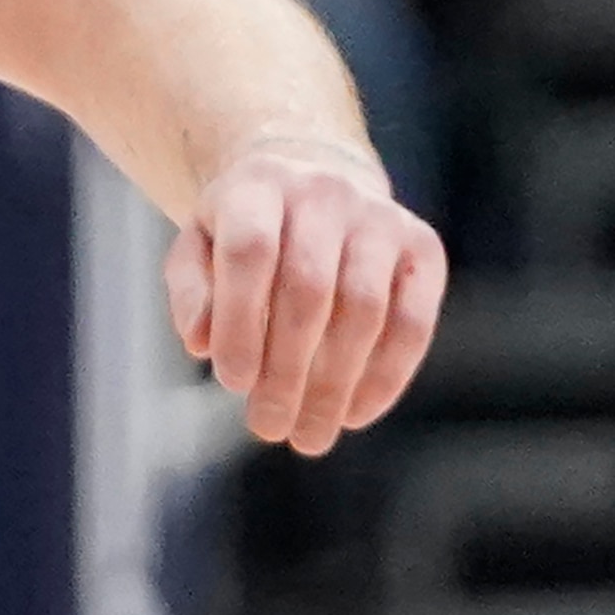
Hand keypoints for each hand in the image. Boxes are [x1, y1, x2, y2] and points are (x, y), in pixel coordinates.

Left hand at [166, 136, 444, 455]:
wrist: (313, 180)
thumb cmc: (244, 231)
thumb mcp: (199, 247)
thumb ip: (191, 291)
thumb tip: (201, 343)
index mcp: (259, 184)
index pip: (251, 252)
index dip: (242, 322)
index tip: (232, 384)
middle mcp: (325, 192)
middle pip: (310, 289)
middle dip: (287, 369)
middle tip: (269, 428)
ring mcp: (381, 216)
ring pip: (364, 310)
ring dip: (335, 383)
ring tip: (308, 434)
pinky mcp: (423, 247)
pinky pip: (413, 322)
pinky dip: (386, 377)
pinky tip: (355, 414)